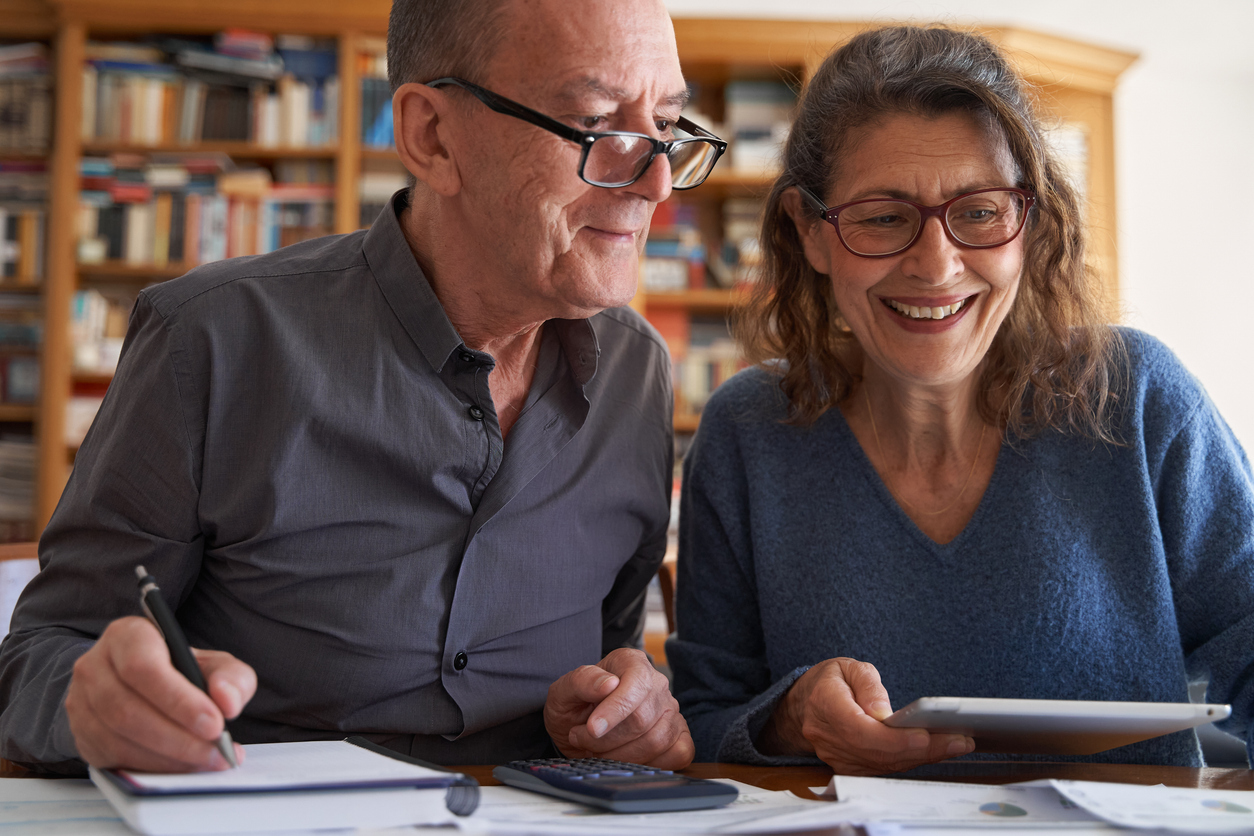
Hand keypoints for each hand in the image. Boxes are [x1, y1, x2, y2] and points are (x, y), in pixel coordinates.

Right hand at [65, 616, 256, 771]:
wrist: (141, 684)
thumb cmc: (180, 670)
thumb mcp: (213, 664)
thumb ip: (230, 677)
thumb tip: (228, 701)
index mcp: (127, 636)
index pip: (143, 667)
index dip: (179, 699)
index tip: (216, 723)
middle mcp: (94, 666)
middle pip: (128, 709)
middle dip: (178, 737)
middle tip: (217, 750)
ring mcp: (80, 702)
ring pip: (118, 737)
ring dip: (168, 756)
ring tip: (207, 760)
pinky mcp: (81, 735)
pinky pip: (113, 757)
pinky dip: (152, 767)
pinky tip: (182, 766)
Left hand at [544, 648, 693, 768]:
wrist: (578, 725)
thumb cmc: (573, 705)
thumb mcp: (564, 690)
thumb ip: (582, 681)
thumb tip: (608, 684)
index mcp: (631, 662)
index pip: (636, 684)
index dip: (616, 710)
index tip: (592, 728)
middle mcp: (656, 683)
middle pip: (642, 719)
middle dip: (607, 739)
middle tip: (582, 738)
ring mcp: (671, 710)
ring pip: (657, 741)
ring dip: (621, 755)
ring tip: (598, 750)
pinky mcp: (679, 735)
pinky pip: (679, 753)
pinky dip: (650, 764)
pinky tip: (626, 760)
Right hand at [759, 657, 972, 774]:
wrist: (806, 702)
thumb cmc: (830, 681)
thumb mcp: (848, 666)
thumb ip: (868, 685)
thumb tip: (883, 712)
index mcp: (824, 705)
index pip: (861, 730)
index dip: (895, 739)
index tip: (926, 736)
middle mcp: (827, 737)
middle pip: (877, 753)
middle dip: (921, 750)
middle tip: (958, 741)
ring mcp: (835, 756)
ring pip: (882, 765)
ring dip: (921, 758)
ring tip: (955, 745)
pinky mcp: (847, 766)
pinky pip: (881, 769)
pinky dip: (909, 761)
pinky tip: (933, 751)